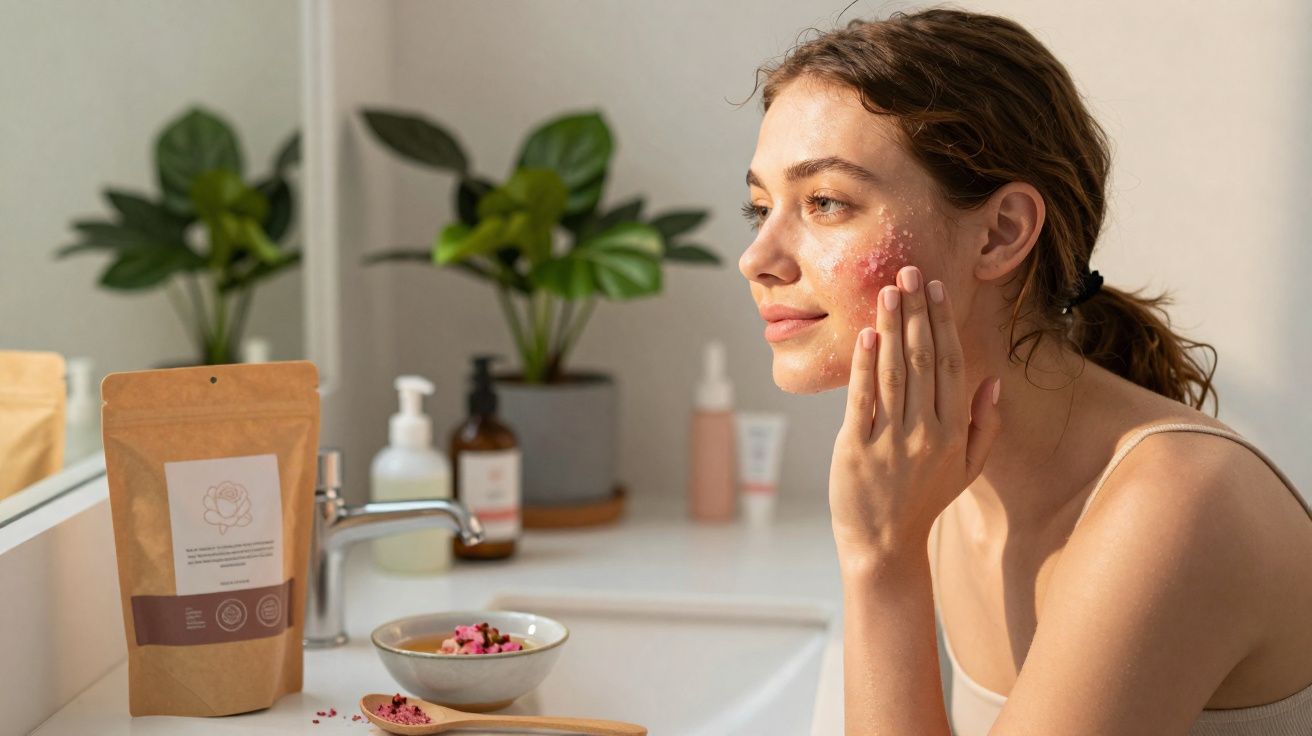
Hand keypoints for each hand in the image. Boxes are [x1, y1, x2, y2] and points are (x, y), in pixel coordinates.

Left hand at [829, 265, 1002, 561]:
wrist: (884, 545)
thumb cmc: (924, 501)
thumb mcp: (967, 468)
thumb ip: (984, 424)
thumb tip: (993, 381)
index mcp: (953, 431)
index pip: (949, 364)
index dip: (942, 323)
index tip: (934, 288)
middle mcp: (925, 432)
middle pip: (922, 359)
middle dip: (915, 311)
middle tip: (908, 271)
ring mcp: (890, 440)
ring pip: (894, 372)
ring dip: (891, 327)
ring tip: (886, 291)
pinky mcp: (856, 449)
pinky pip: (862, 399)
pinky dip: (864, 365)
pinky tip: (866, 335)